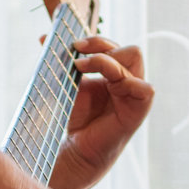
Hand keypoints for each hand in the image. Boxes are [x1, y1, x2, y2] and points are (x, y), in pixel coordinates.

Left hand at [51, 39, 154, 188]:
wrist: (73, 153)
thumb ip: (61, 61)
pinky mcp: (136, 112)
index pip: (114, 47)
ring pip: (135, 59)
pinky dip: (124, 79)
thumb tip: (43, 36)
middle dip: (102, 45)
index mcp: (115, 75)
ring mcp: (134, 96)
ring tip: (81, 67)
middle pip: (129, 49)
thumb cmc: (72, 121)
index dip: (95, 41)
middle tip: (77, 53)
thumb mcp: (67, 83)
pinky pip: (144, 89)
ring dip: (106, 58)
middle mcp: (128, 83)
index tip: (72, 44)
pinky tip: (103, 84)